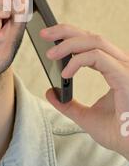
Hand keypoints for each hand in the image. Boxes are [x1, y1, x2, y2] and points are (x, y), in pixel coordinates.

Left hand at [40, 23, 128, 159]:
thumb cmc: (120, 135)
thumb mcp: (87, 118)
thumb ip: (69, 105)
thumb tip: (51, 92)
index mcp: (114, 69)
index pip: (92, 43)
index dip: (70, 36)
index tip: (48, 37)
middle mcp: (121, 64)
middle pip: (92, 36)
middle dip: (66, 31)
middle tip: (44, 33)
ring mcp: (125, 68)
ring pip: (95, 41)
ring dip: (69, 44)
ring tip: (51, 54)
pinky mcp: (125, 76)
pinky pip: (98, 57)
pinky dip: (78, 61)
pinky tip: (66, 72)